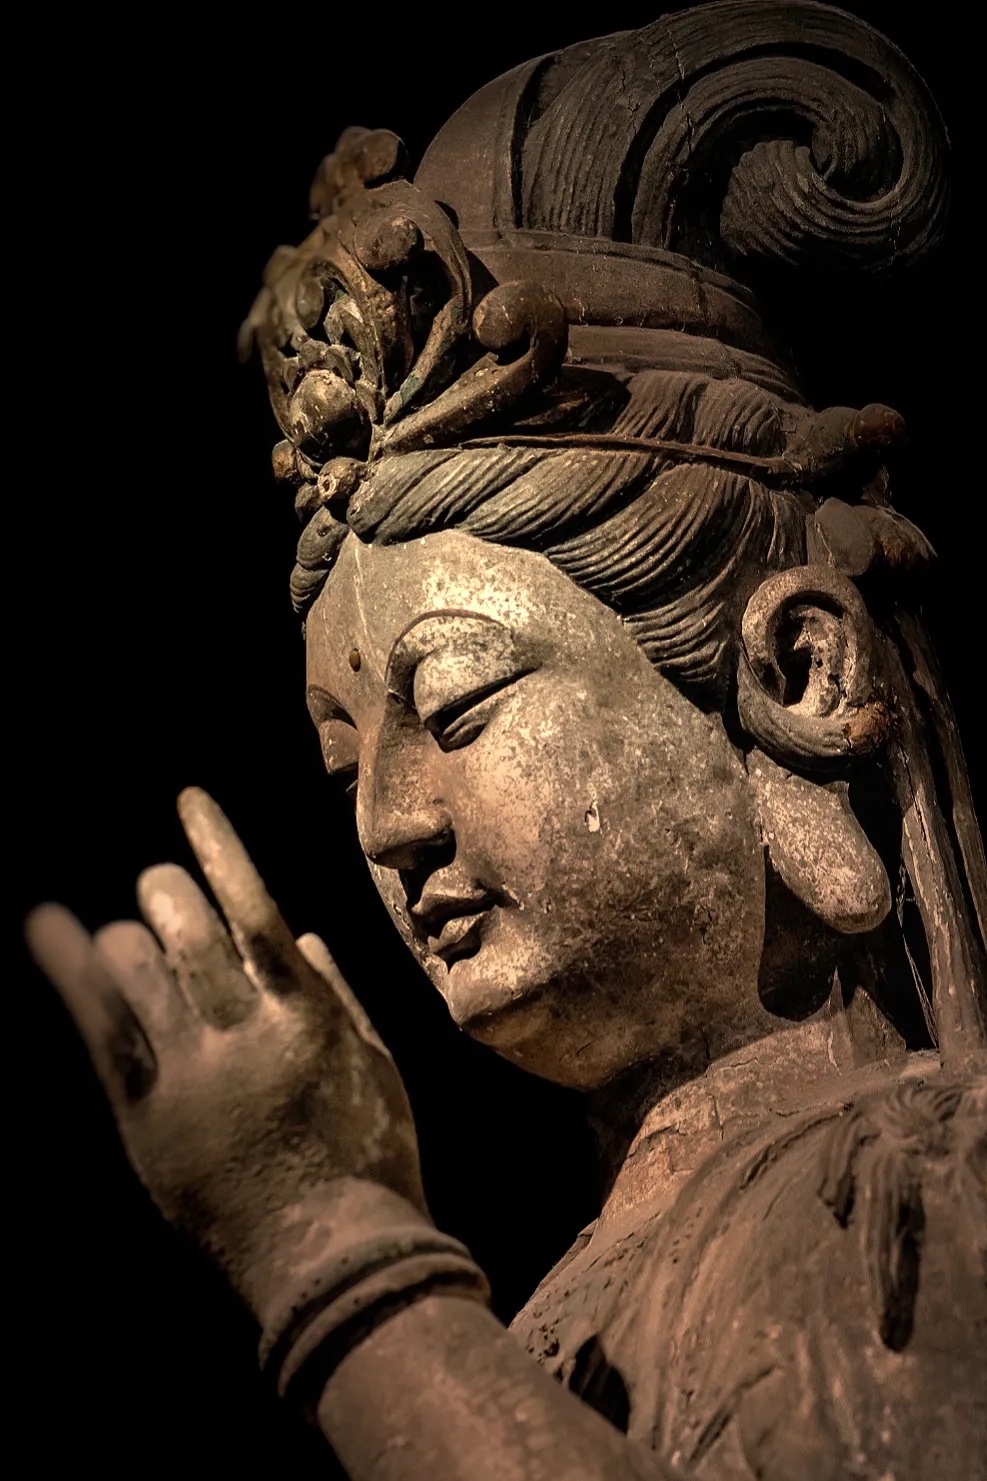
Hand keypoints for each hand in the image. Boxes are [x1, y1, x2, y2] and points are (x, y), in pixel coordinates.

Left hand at [26, 787, 428, 1327]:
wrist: (331, 1260)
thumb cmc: (370, 1161)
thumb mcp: (376, 1069)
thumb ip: (336, 995)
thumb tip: (303, 934)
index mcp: (308, 1013)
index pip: (254, 906)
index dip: (218, 847)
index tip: (188, 801)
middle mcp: (245, 1031)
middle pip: (187, 928)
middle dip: (167, 889)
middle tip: (161, 884)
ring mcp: (190, 1074)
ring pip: (139, 968)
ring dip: (130, 933)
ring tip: (130, 931)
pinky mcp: (147, 1115)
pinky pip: (100, 1026)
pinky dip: (70, 968)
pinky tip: (48, 926)